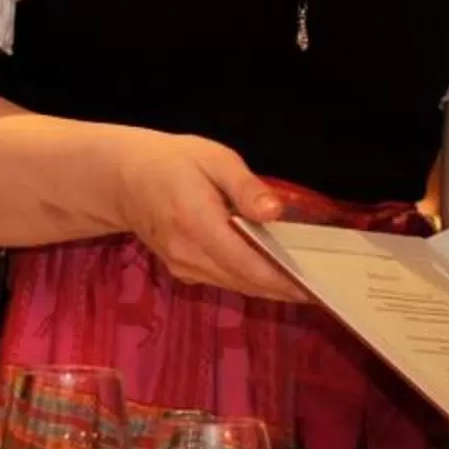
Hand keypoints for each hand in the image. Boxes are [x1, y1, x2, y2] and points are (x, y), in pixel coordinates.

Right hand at [106, 132, 308, 302]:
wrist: (124, 179)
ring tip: (307, 285)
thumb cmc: (173, 162)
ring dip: (271, 289)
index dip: (283, 279)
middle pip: (246, 282)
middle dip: (284, 288)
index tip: (315, 285)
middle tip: (323, 289)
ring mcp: (184, 267)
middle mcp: (189, 254)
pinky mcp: (183, 272)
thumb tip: (275, 213)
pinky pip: (225, 281)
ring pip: (237, 286)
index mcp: (197, 224)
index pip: (248, 263)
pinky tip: (276, 276)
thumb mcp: (214, 159)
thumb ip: (246, 187)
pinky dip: (252, 282)